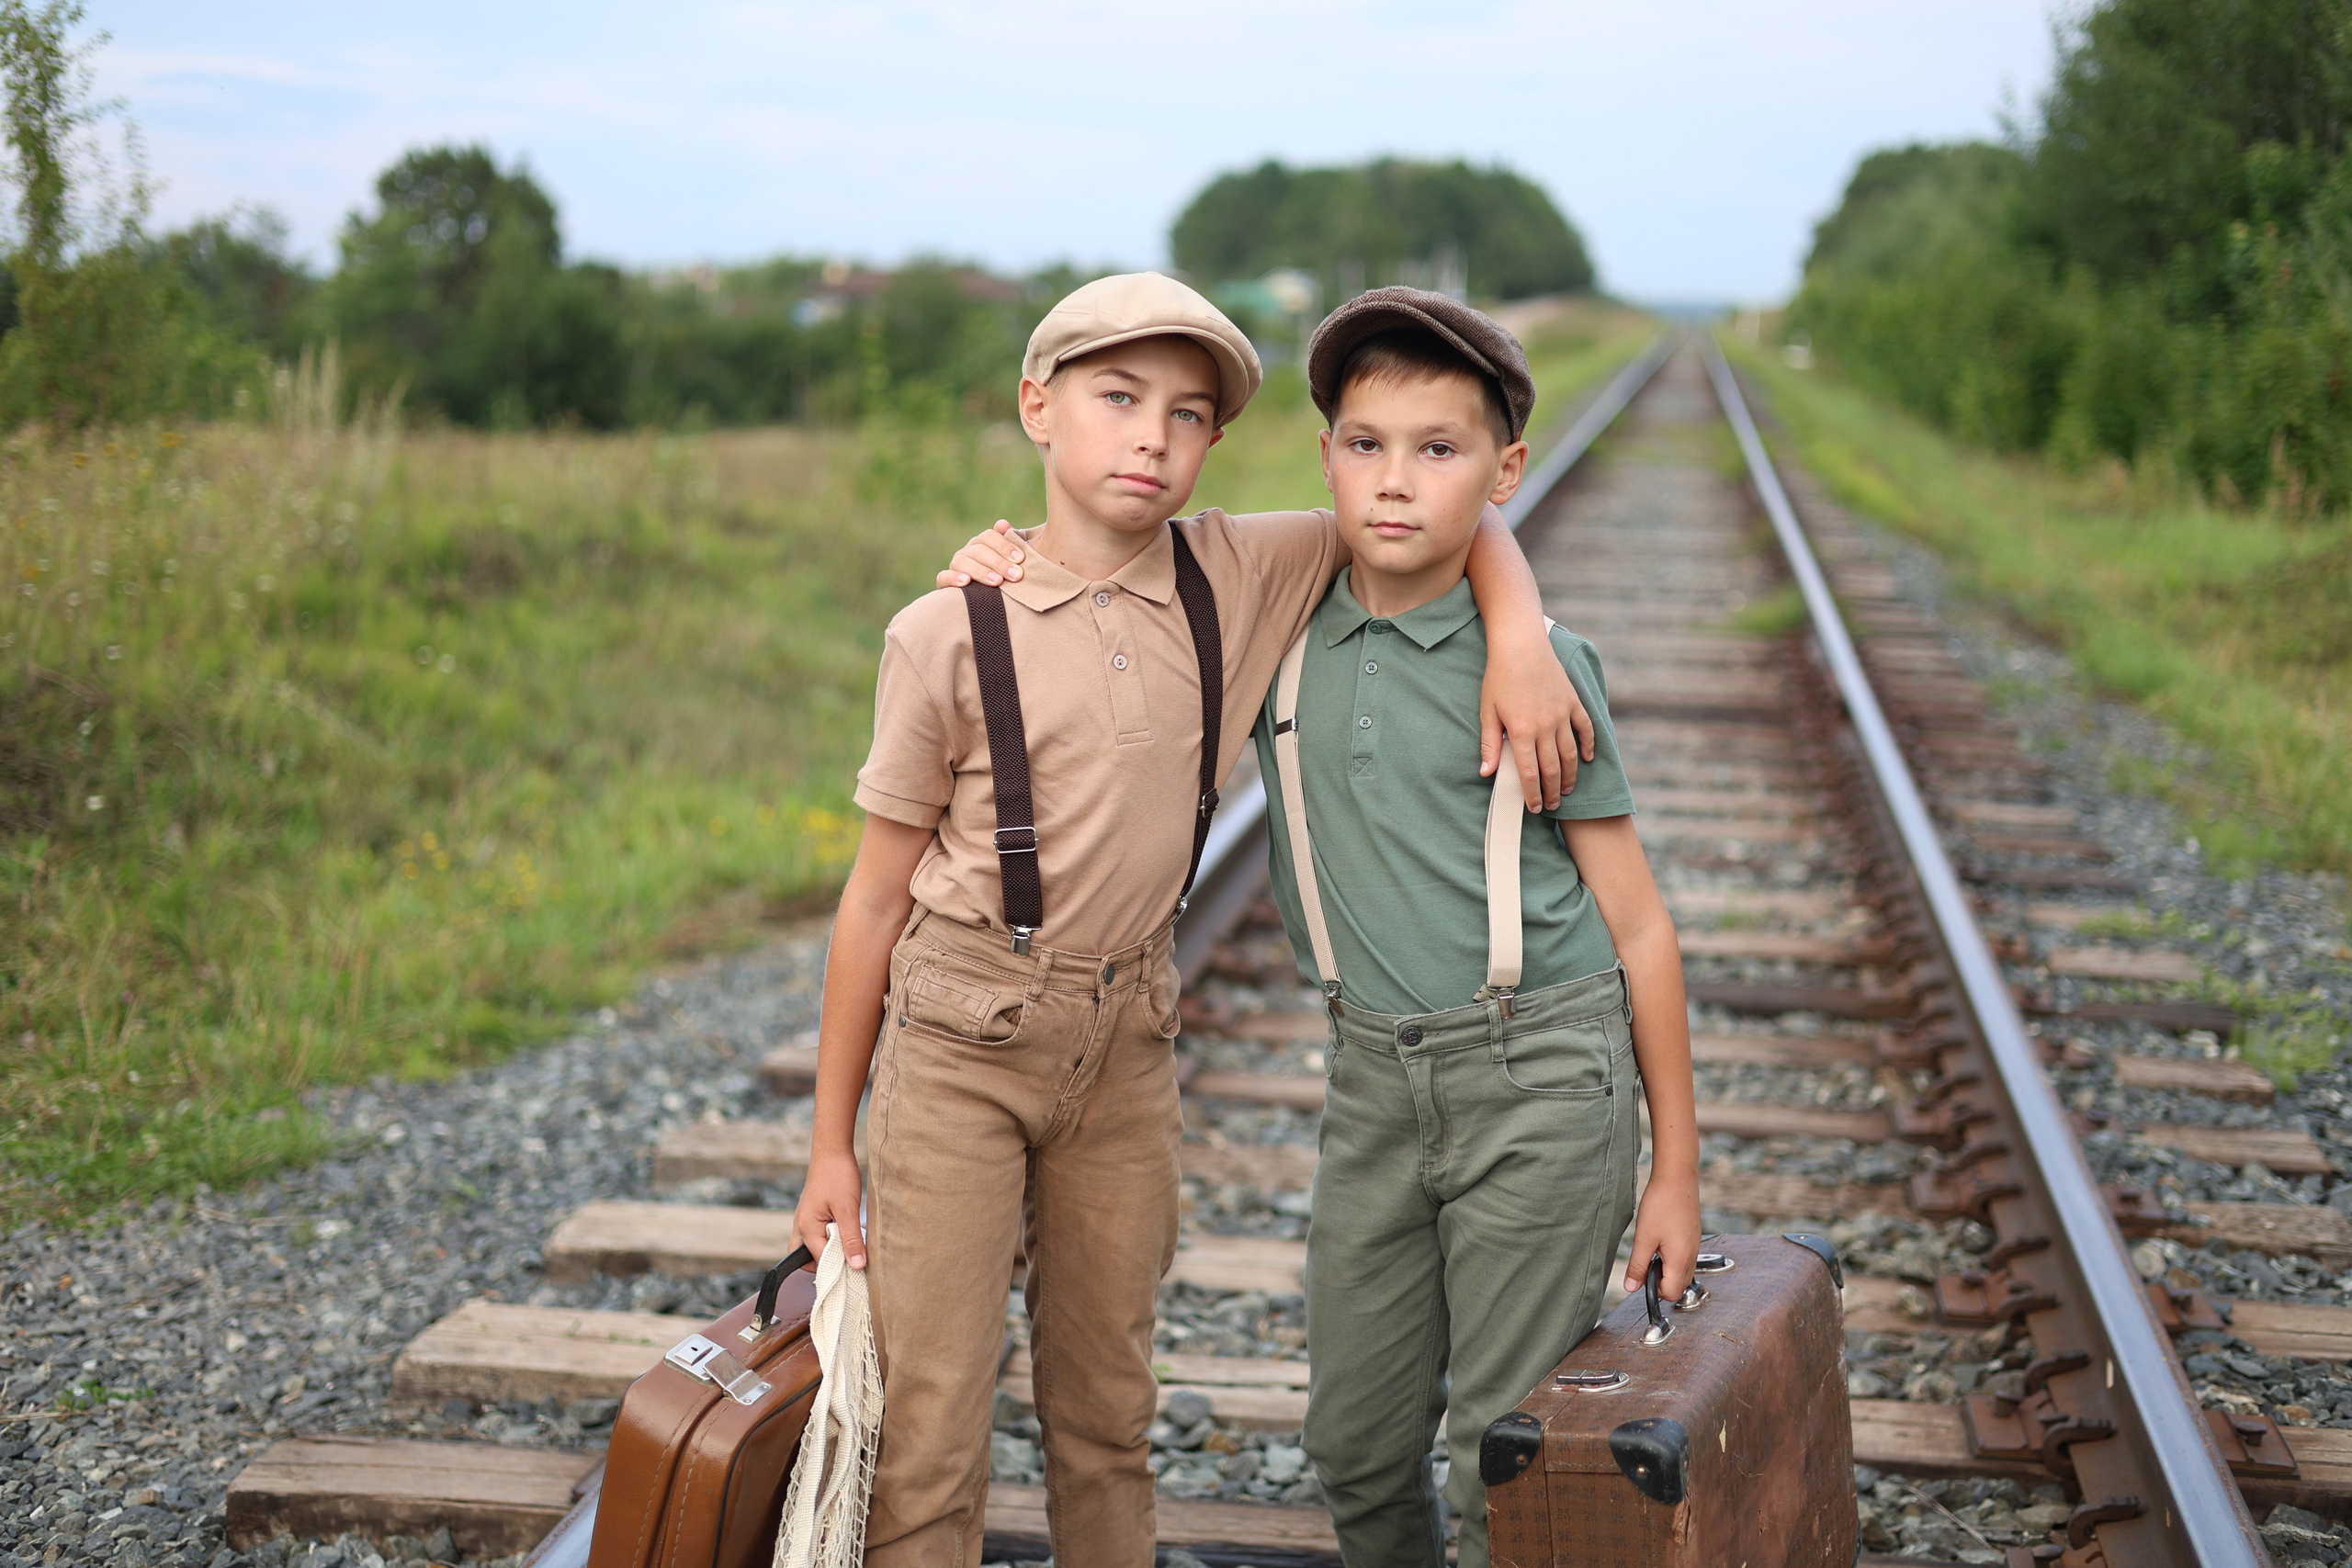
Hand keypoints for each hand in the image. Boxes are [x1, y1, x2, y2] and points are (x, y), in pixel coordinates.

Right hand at [792, 1149, 866, 1270]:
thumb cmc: (838, 1176)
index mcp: (806, 1228)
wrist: (832, 1150)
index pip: (819, 1261)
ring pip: (811, 1247)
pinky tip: (846, 1232)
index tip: (857, 1270)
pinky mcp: (812, 1214)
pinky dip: (829, 1239)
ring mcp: (805, 1220)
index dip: (838, 1268)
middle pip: (806, 1260)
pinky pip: (817, 1235)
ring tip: (849, 1244)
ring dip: (829, 1250)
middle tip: (849, 1259)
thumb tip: (857, 1266)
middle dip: (826, 1265)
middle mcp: (800, 1226)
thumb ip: (851, 1239)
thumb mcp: (848, 1209)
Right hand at [936, 519, 1024, 587]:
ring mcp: (955, 565)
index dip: (1004, 546)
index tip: (1020, 558)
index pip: (989, 536)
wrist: (985, 600)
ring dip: (981, 571)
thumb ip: (1011, 541)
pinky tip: (966, 582)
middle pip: (979, 550)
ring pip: (962, 562)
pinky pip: (943, 576)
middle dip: (999, 563)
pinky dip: (953, 578)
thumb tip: (1002, 524)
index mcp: (982, 543)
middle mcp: (967, 551)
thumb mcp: (1010, 559)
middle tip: (1016, 575)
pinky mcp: (944, 582)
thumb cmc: (1004, 576)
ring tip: (997, 582)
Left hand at [1480, 625, 1594, 811]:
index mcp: (1521, 731)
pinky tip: (1587, 759)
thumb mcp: (1487, 711)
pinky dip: (1588, 746)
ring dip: (1569, 775)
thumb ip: (1489, 744)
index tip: (1534, 807)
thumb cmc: (1499, 676)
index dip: (1532, 794)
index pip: (1529, 773)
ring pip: (1571, 754)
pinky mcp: (1573, 702)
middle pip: (1552, 769)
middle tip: (1552, 805)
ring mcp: (1562, 714)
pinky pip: (1586, 729)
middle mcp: (1545, 726)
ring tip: (1565, 789)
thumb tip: (1486, 773)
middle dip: (1552, 792)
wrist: (1520, 643)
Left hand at [1622, 1170, 1700, 1298]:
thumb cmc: (1661, 1204)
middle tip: (1646, 1259)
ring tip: (1653, 1248)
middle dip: (1660, 1280)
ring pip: (1682, 1272)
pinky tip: (1661, 1239)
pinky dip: (1672, 1257)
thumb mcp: (1643, 1238)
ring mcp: (1695, 1246)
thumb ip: (1637, 1266)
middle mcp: (1692, 1256)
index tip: (1642, 1274)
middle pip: (1678, 1285)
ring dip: (1666, 1268)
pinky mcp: (1693, 1237)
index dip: (1654, 1289)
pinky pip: (1684, 1257)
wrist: (1677, 1178)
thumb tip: (1631, 1287)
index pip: (1671, 1293)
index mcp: (1681, 1259)